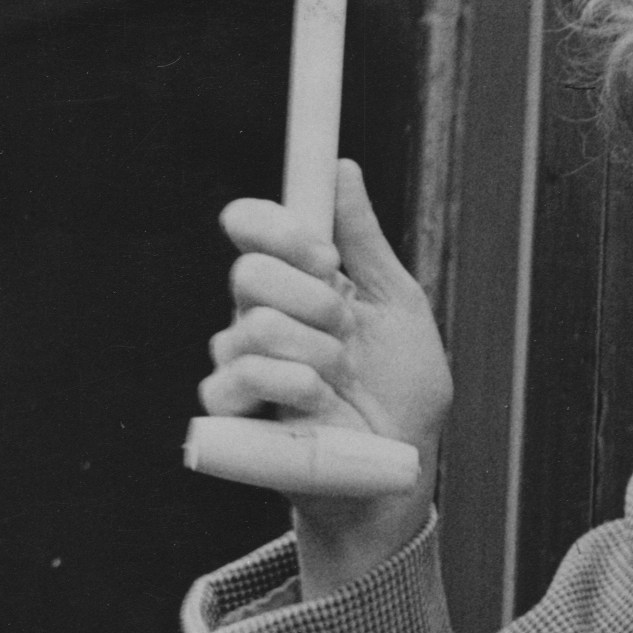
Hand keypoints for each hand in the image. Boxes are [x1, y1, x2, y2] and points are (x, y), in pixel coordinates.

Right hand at [202, 159, 451, 593]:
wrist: (400, 464)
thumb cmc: (402, 391)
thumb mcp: (398, 306)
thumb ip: (365, 241)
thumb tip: (341, 169)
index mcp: (295, 282)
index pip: (249, 226)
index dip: (275, 227)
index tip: (323, 253)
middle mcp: (259, 315)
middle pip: (247, 272)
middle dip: (311, 299)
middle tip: (345, 329)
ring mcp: (241, 362)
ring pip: (251, 325)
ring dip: (314, 350)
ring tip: (340, 380)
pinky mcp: (231, 411)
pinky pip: (236, 375)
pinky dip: (288, 383)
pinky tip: (316, 401)